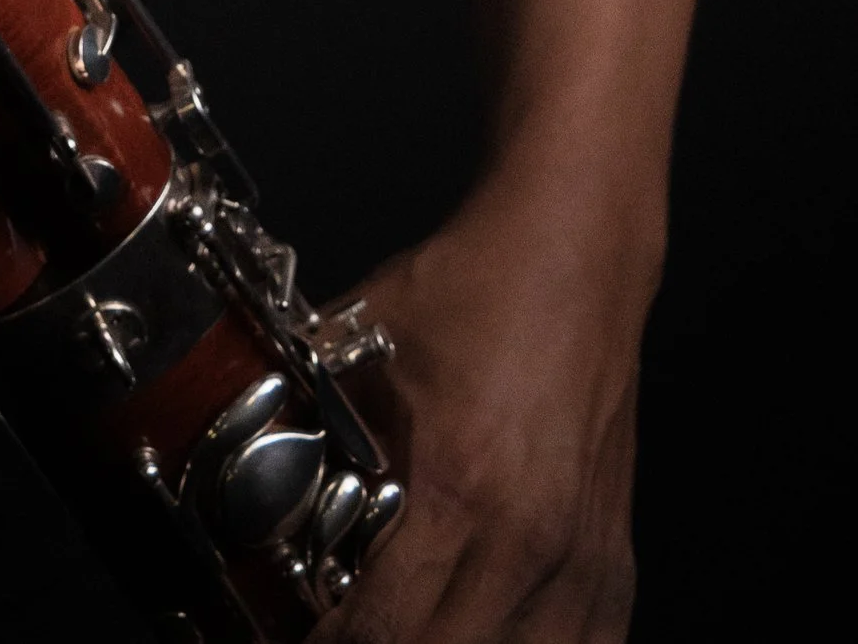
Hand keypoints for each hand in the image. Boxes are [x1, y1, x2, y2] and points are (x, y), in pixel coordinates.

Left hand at [323, 173, 650, 642]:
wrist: (574, 252)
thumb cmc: (475, 291)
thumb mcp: (358, 347)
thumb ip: (307, 420)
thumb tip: (243, 474)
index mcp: (458, 489)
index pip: (384, 628)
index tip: (301, 637)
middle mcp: (527, 541)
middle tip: (346, 631)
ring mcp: (580, 561)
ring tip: (411, 628)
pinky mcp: (613, 563)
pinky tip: (488, 634)